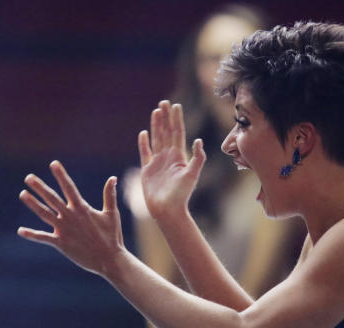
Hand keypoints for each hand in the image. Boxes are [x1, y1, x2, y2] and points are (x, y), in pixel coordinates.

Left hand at [17, 160, 122, 277]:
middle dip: (40, 187)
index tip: (53, 163)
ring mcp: (64, 230)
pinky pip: (43, 238)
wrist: (109, 260)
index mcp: (82, 208)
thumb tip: (113, 178)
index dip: (61, 175)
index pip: (69, 187)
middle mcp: (71, 217)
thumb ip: (109, 195)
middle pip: (52, 198)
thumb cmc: (112, 236)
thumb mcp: (111, 214)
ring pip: (45, 214)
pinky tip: (20, 230)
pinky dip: (32, 234)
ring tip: (22, 193)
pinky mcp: (61, 243)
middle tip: (28, 177)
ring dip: (33, 204)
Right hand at [138, 100, 205, 220]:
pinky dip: (144, 143)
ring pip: (156, 139)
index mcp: (179, 156)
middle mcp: (168, 156)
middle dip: (165, 117)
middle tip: (164, 103)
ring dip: (156, 125)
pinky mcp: (147, 170)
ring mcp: (157, 162)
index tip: (176, 105)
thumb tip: (199, 140)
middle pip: (166, 132)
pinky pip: (145, 152)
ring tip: (155, 112)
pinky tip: (144, 133)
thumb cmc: (181, 194)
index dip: (176, 119)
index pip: (178, 132)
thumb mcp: (192, 175)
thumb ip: (197, 158)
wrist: (167, 209)